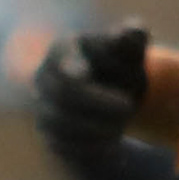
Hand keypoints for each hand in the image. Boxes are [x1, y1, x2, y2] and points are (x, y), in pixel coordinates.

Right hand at [32, 20, 149, 153]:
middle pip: (62, 95)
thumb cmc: (122, 63)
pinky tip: (115, 144)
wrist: (114, 93)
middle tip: (129, 107)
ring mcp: (44, 110)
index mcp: (61, 51)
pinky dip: (93, 147)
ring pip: (63, 125)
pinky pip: (66, 147)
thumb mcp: (131, 47)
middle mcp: (44, 79)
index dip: (70, 69)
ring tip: (126, 123)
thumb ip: (133, 36)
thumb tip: (132, 32)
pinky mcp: (52, 137)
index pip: (60, 62)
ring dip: (99, 126)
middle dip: (98, 103)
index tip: (85, 74)